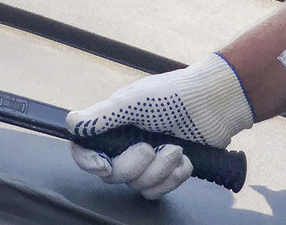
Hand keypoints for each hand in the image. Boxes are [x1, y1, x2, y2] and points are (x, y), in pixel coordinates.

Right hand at [66, 53, 252, 198]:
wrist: (214, 104)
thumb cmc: (174, 94)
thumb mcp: (134, 101)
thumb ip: (102, 115)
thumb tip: (71, 124)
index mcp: (114, 124)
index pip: (86, 149)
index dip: (88, 161)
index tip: (104, 164)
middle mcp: (127, 143)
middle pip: (113, 174)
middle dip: (135, 164)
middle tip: (151, 146)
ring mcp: (148, 159)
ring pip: (138, 186)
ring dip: (160, 169)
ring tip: (176, 147)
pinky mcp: (167, 172)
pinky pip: (159, 191)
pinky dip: (173, 176)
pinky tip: (185, 159)